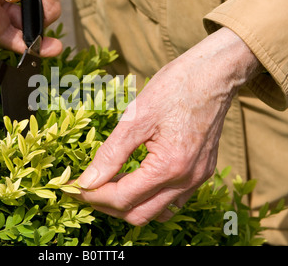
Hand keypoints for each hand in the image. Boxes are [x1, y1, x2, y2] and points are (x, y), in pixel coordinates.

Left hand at [72, 27, 263, 225]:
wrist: (214, 74)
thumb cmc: (174, 88)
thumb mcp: (135, 118)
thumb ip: (110, 155)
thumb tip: (87, 181)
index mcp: (169, 167)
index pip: (122, 198)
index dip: (92, 196)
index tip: (73, 188)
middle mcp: (187, 180)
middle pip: (138, 214)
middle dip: (107, 205)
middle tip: (87, 189)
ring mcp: (197, 179)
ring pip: (157, 212)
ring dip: (130, 205)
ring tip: (109, 186)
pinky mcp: (201, 172)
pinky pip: (172, 200)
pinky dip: (149, 198)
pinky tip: (135, 180)